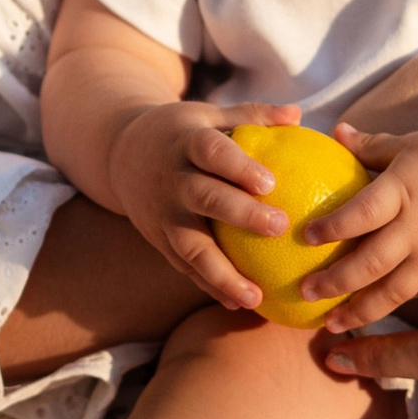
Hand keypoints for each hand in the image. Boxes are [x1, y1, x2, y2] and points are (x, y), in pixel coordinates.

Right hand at [106, 99, 302, 313]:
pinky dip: (209, 286)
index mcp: (186, 143)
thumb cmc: (182, 133)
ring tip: (255, 297)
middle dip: (240, 214)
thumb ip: (251, 116)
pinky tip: (239, 304)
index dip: (238, 166)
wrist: (120, 154)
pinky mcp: (158, 240)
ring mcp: (162, 214)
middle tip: (280, 227)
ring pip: (190, 246)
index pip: (211, 151)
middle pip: (204, 198)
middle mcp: (171, 179)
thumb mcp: (209, 115)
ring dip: (221, 274)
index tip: (270, 183)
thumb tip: (297, 114)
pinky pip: (184, 266)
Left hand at [299, 130, 417, 324]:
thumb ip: (370, 145)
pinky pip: (414, 294)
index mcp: (405, 190)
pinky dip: (388, 306)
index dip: (334, 226)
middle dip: (336, 281)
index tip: (305, 236)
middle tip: (305, 291)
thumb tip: (334, 130)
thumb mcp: (412, 143)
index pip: (364, 212)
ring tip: (330, 323)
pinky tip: (364, 315)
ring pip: (393, 292)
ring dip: (358, 310)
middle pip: (372, 261)